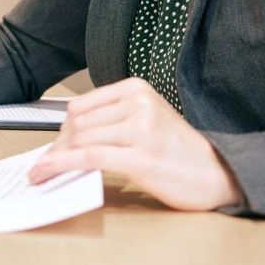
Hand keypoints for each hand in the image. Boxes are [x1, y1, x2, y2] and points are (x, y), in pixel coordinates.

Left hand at [26, 77, 242, 210]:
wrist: (218, 175)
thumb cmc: (178, 151)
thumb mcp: (146, 119)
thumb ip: (111, 119)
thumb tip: (66, 135)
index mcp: (137, 89)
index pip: (81, 106)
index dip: (61, 130)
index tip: (53, 148)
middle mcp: (139, 104)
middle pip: (78, 124)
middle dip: (59, 147)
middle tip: (49, 166)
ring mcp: (141, 129)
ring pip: (81, 140)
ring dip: (58, 159)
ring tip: (47, 173)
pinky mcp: (141, 156)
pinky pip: (89, 157)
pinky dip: (62, 165)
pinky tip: (46, 172)